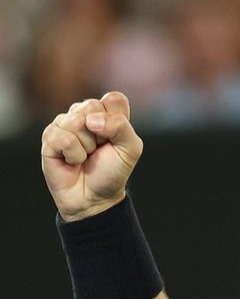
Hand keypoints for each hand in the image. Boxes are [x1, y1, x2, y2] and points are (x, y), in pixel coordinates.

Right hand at [40, 91, 142, 221]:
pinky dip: (73, 155)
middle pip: (92, 106)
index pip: (114, 99)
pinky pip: (64, 138)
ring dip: (86, 147)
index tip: (115, 140)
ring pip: (77, 122)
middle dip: (101, 135)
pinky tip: (72, 161)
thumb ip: (122, 127)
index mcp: (105, 112)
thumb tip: (91, 120)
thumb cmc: (111, 173)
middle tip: (98, 150)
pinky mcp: (50, 136)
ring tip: (85, 157)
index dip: (117, 120)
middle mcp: (84, 113)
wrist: (94, 198)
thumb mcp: (130, 150)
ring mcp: (64, 123)